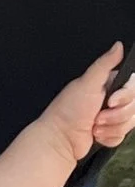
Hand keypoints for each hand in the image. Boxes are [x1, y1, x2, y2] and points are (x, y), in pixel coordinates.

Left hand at [38, 42, 134, 163]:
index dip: (125, 96)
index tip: (110, 101)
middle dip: (116, 115)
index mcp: (108, 84)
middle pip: (134, 106)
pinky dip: (109, 137)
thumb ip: (104, 63)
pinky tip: (96, 135)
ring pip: (130, 122)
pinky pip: (122, 136)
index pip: (133, 87)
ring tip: (94, 126)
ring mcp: (111, 117)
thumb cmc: (68, 112)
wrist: (60, 140)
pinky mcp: (110, 132)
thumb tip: (118, 46)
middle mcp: (111, 99)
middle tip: (98, 116)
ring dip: (111, 127)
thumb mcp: (87, 83)